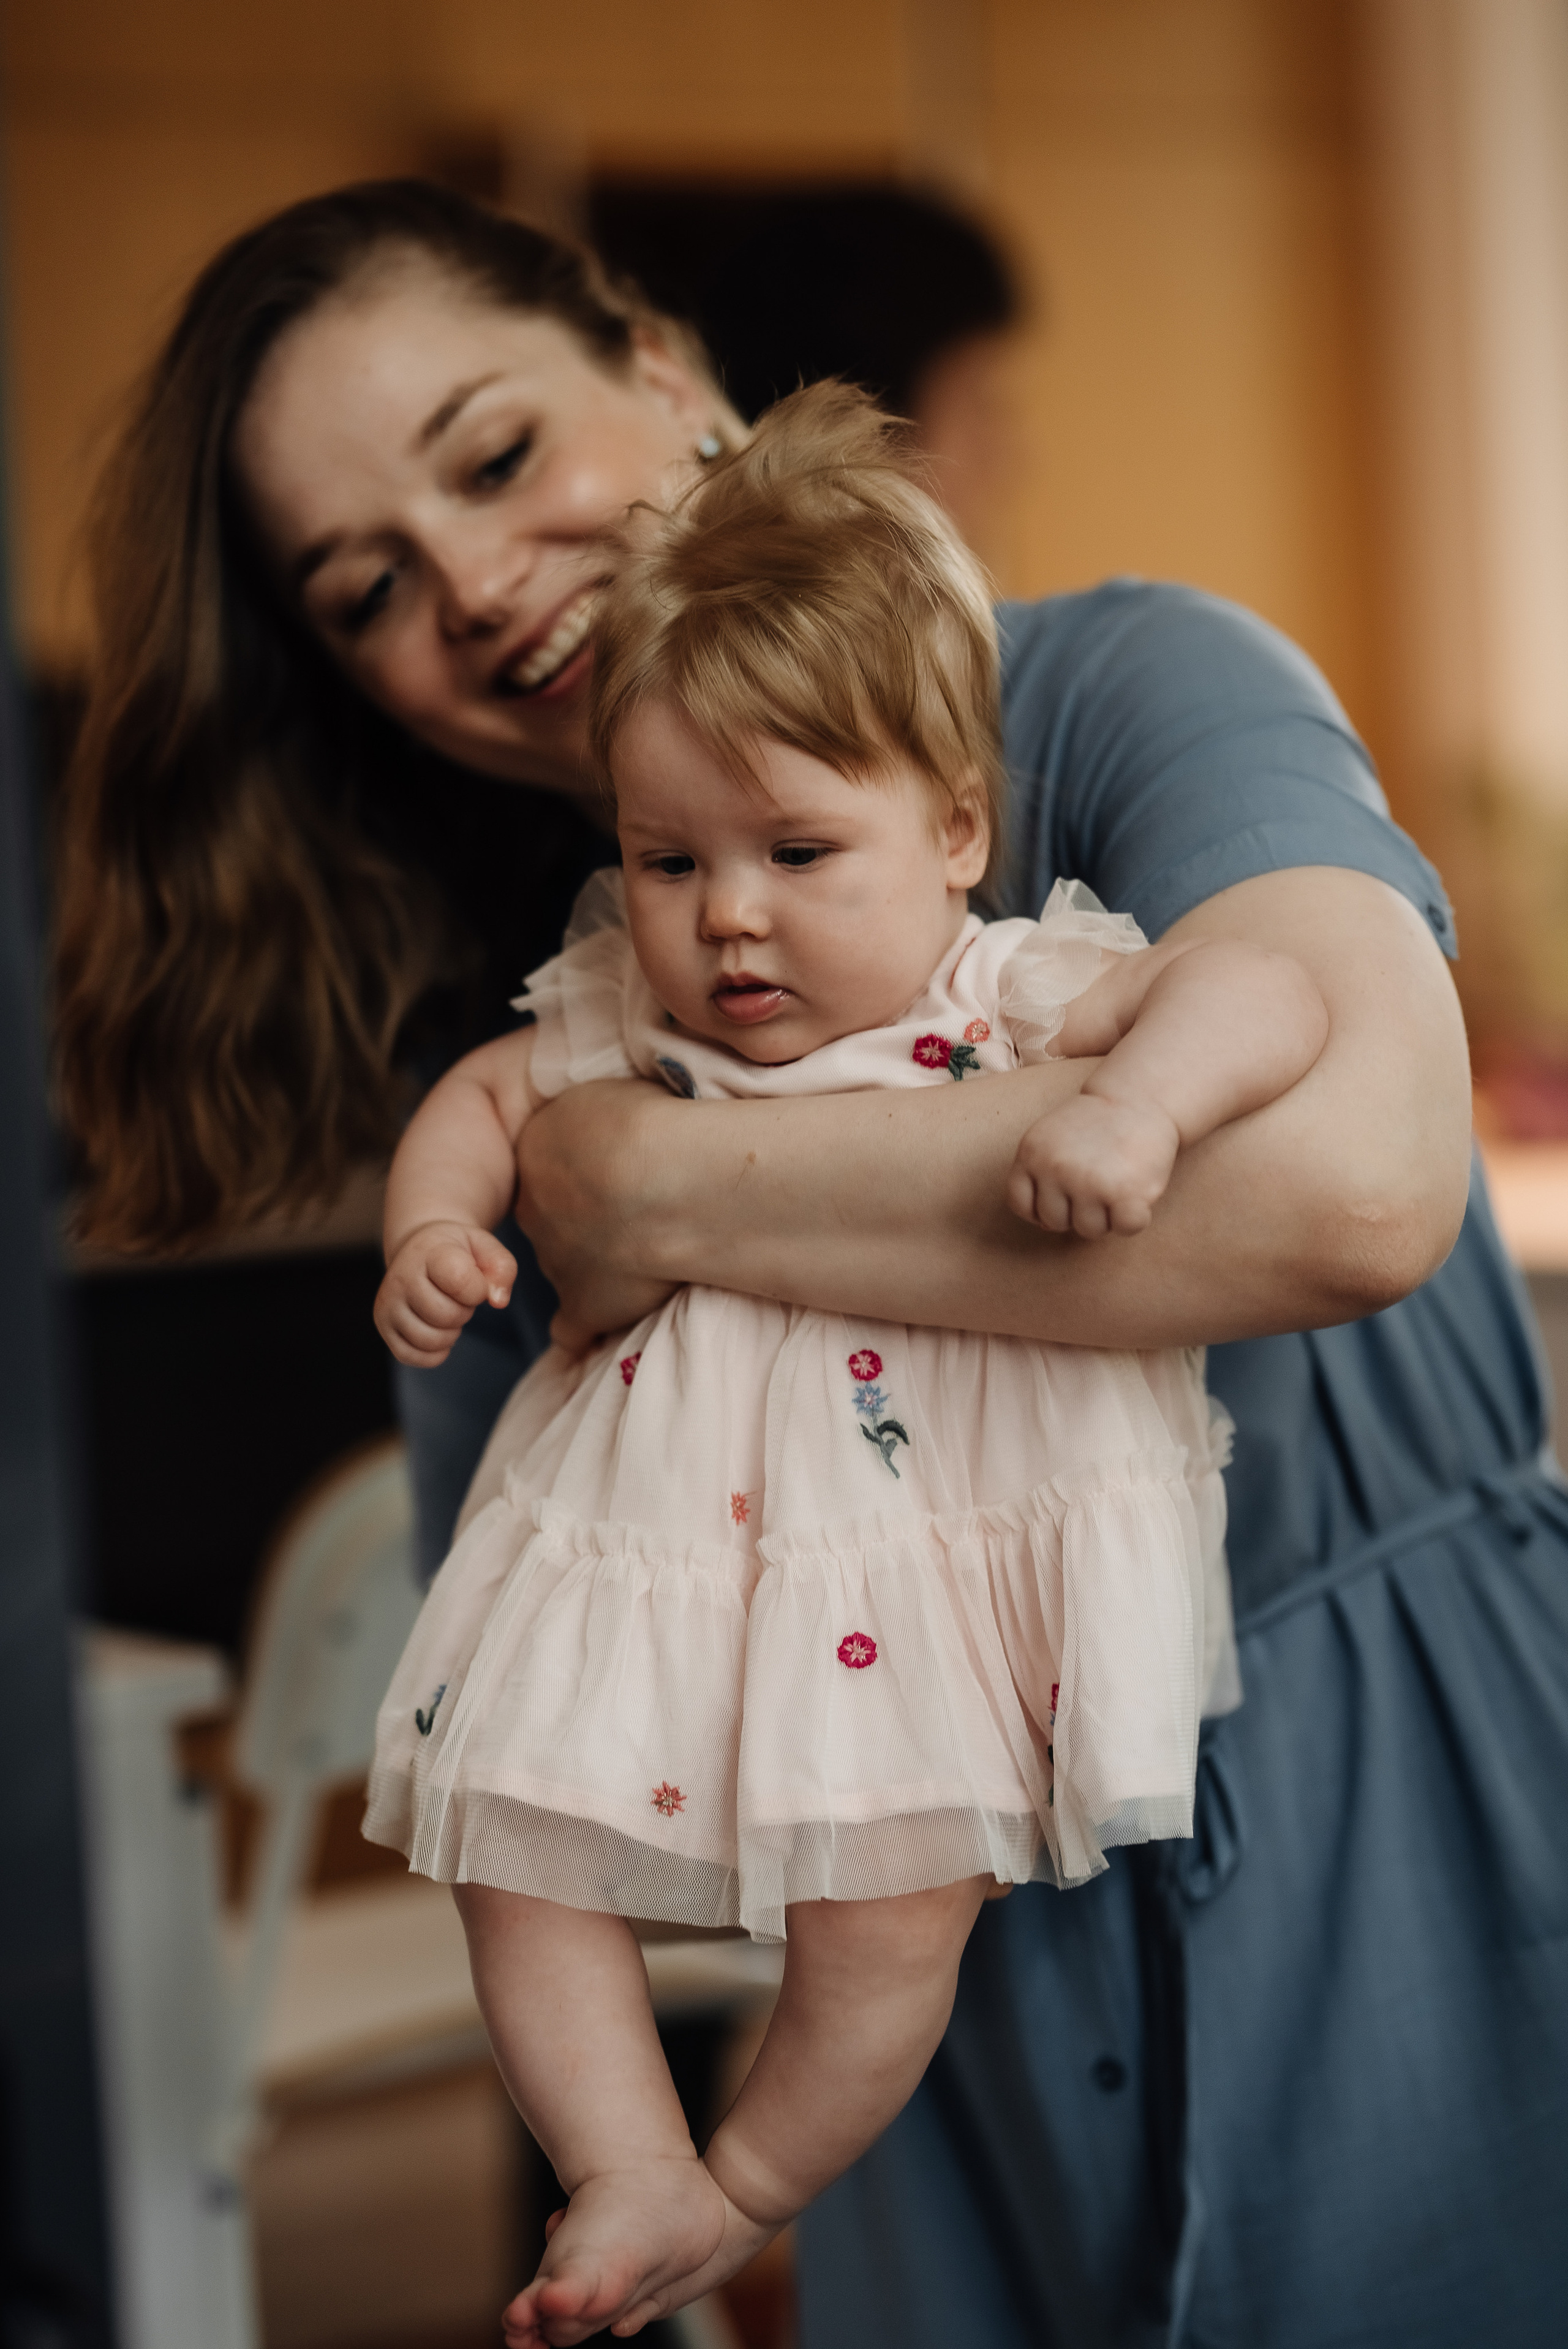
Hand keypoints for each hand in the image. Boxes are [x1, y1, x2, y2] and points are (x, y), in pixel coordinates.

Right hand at [374, 1221, 516, 1366]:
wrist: (420, 1251)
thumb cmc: (457, 1252)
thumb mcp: (485, 1247)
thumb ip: (503, 1269)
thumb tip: (498, 1302)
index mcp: (428, 1253)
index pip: (462, 1282)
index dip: (478, 1289)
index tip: (474, 1280)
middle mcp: (400, 1277)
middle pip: (447, 1316)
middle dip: (464, 1311)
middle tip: (457, 1296)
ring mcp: (387, 1304)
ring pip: (430, 1341)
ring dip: (450, 1332)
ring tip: (446, 1309)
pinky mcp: (384, 1327)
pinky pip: (414, 1357)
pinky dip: (434, 1352)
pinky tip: (437, 1329)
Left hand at [515, 1080, 680, 1355]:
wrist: (661, 1176)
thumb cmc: (649, 1121)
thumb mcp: (615, 1091)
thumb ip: (606, 1115)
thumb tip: (623, 1118)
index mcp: (538, 1150)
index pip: (555, 1165)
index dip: (592, 1168)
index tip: (627, 1167)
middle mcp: (534, 1208)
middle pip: (557, 1215)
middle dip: (591, 1214)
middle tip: (643, 1206)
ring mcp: (557, 1261)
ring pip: (571, 1263)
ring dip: (605, 1259)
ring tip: (656, 1249)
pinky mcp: (585, 1305)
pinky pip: (573, 1328)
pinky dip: (585, 1329)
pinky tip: (601, 1330)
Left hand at [1008, 1093, 1180, 1238]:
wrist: (1139, 1097)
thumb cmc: (1096, 1123)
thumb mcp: (1051, 1138)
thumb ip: (1039, 1174)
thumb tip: (1044, 1225)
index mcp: (1032, 1154)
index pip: (1021, 1204)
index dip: (1041, 1209)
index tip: (1063, 1197)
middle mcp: (1055, 1169)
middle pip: (1056, 1222)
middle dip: (1077, 1211)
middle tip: (1098, 1181)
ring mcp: (1089, 1183)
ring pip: (1090, 1230)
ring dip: (1108, 1215)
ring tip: (1118, 1181)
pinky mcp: (1126, 1194)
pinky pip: (1126, 1228)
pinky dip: (1136, 1217)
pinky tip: (1138, 1192)